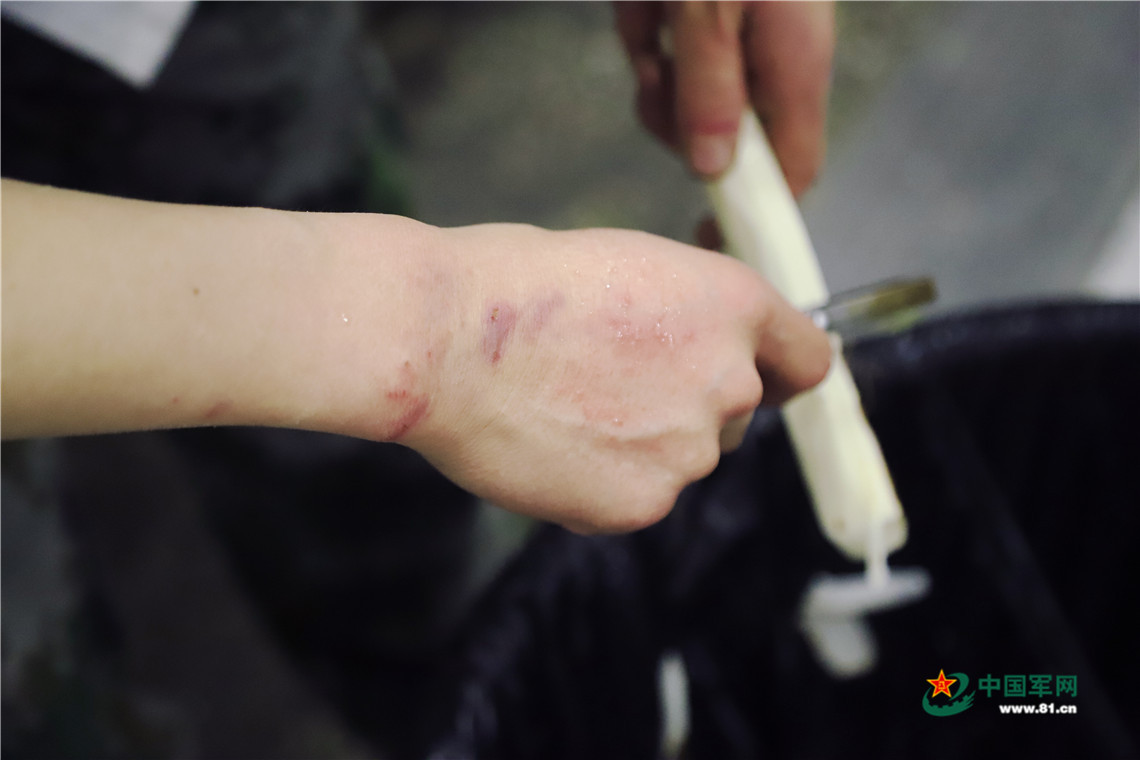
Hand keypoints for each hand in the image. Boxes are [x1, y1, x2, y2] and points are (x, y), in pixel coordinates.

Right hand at [403, 224, 829, 532]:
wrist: (443, 339)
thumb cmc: (514, 282)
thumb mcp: (627, 266)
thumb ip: (685, 316)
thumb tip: (690, 349)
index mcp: (732, 304)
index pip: (805, 359)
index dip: (778, 370)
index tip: (758, 378)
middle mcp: (728, 380)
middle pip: (735, 411)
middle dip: (687, 402)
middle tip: (608, 383)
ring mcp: (687, 451)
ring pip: (682, 457)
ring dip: (642, 444)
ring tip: (563, 411)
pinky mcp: (640, 504)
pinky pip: (636, 496)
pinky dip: (601, 481)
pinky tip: (549, 446)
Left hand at [615, 1, 834, 191]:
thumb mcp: (710, 7)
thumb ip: (709, 87)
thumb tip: (710, 169)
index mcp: (796, 63)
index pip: (794, 168)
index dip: (754, 210)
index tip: (705, 235)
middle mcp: (778, 57)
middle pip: (727, 136)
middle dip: (677, 119)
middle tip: (654, 80)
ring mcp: (746, 35)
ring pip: (689, 96)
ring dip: (656, 73)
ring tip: (650, 16)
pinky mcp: (709, 11)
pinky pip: (670, 50)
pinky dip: (648, 32)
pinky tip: (645, 4)